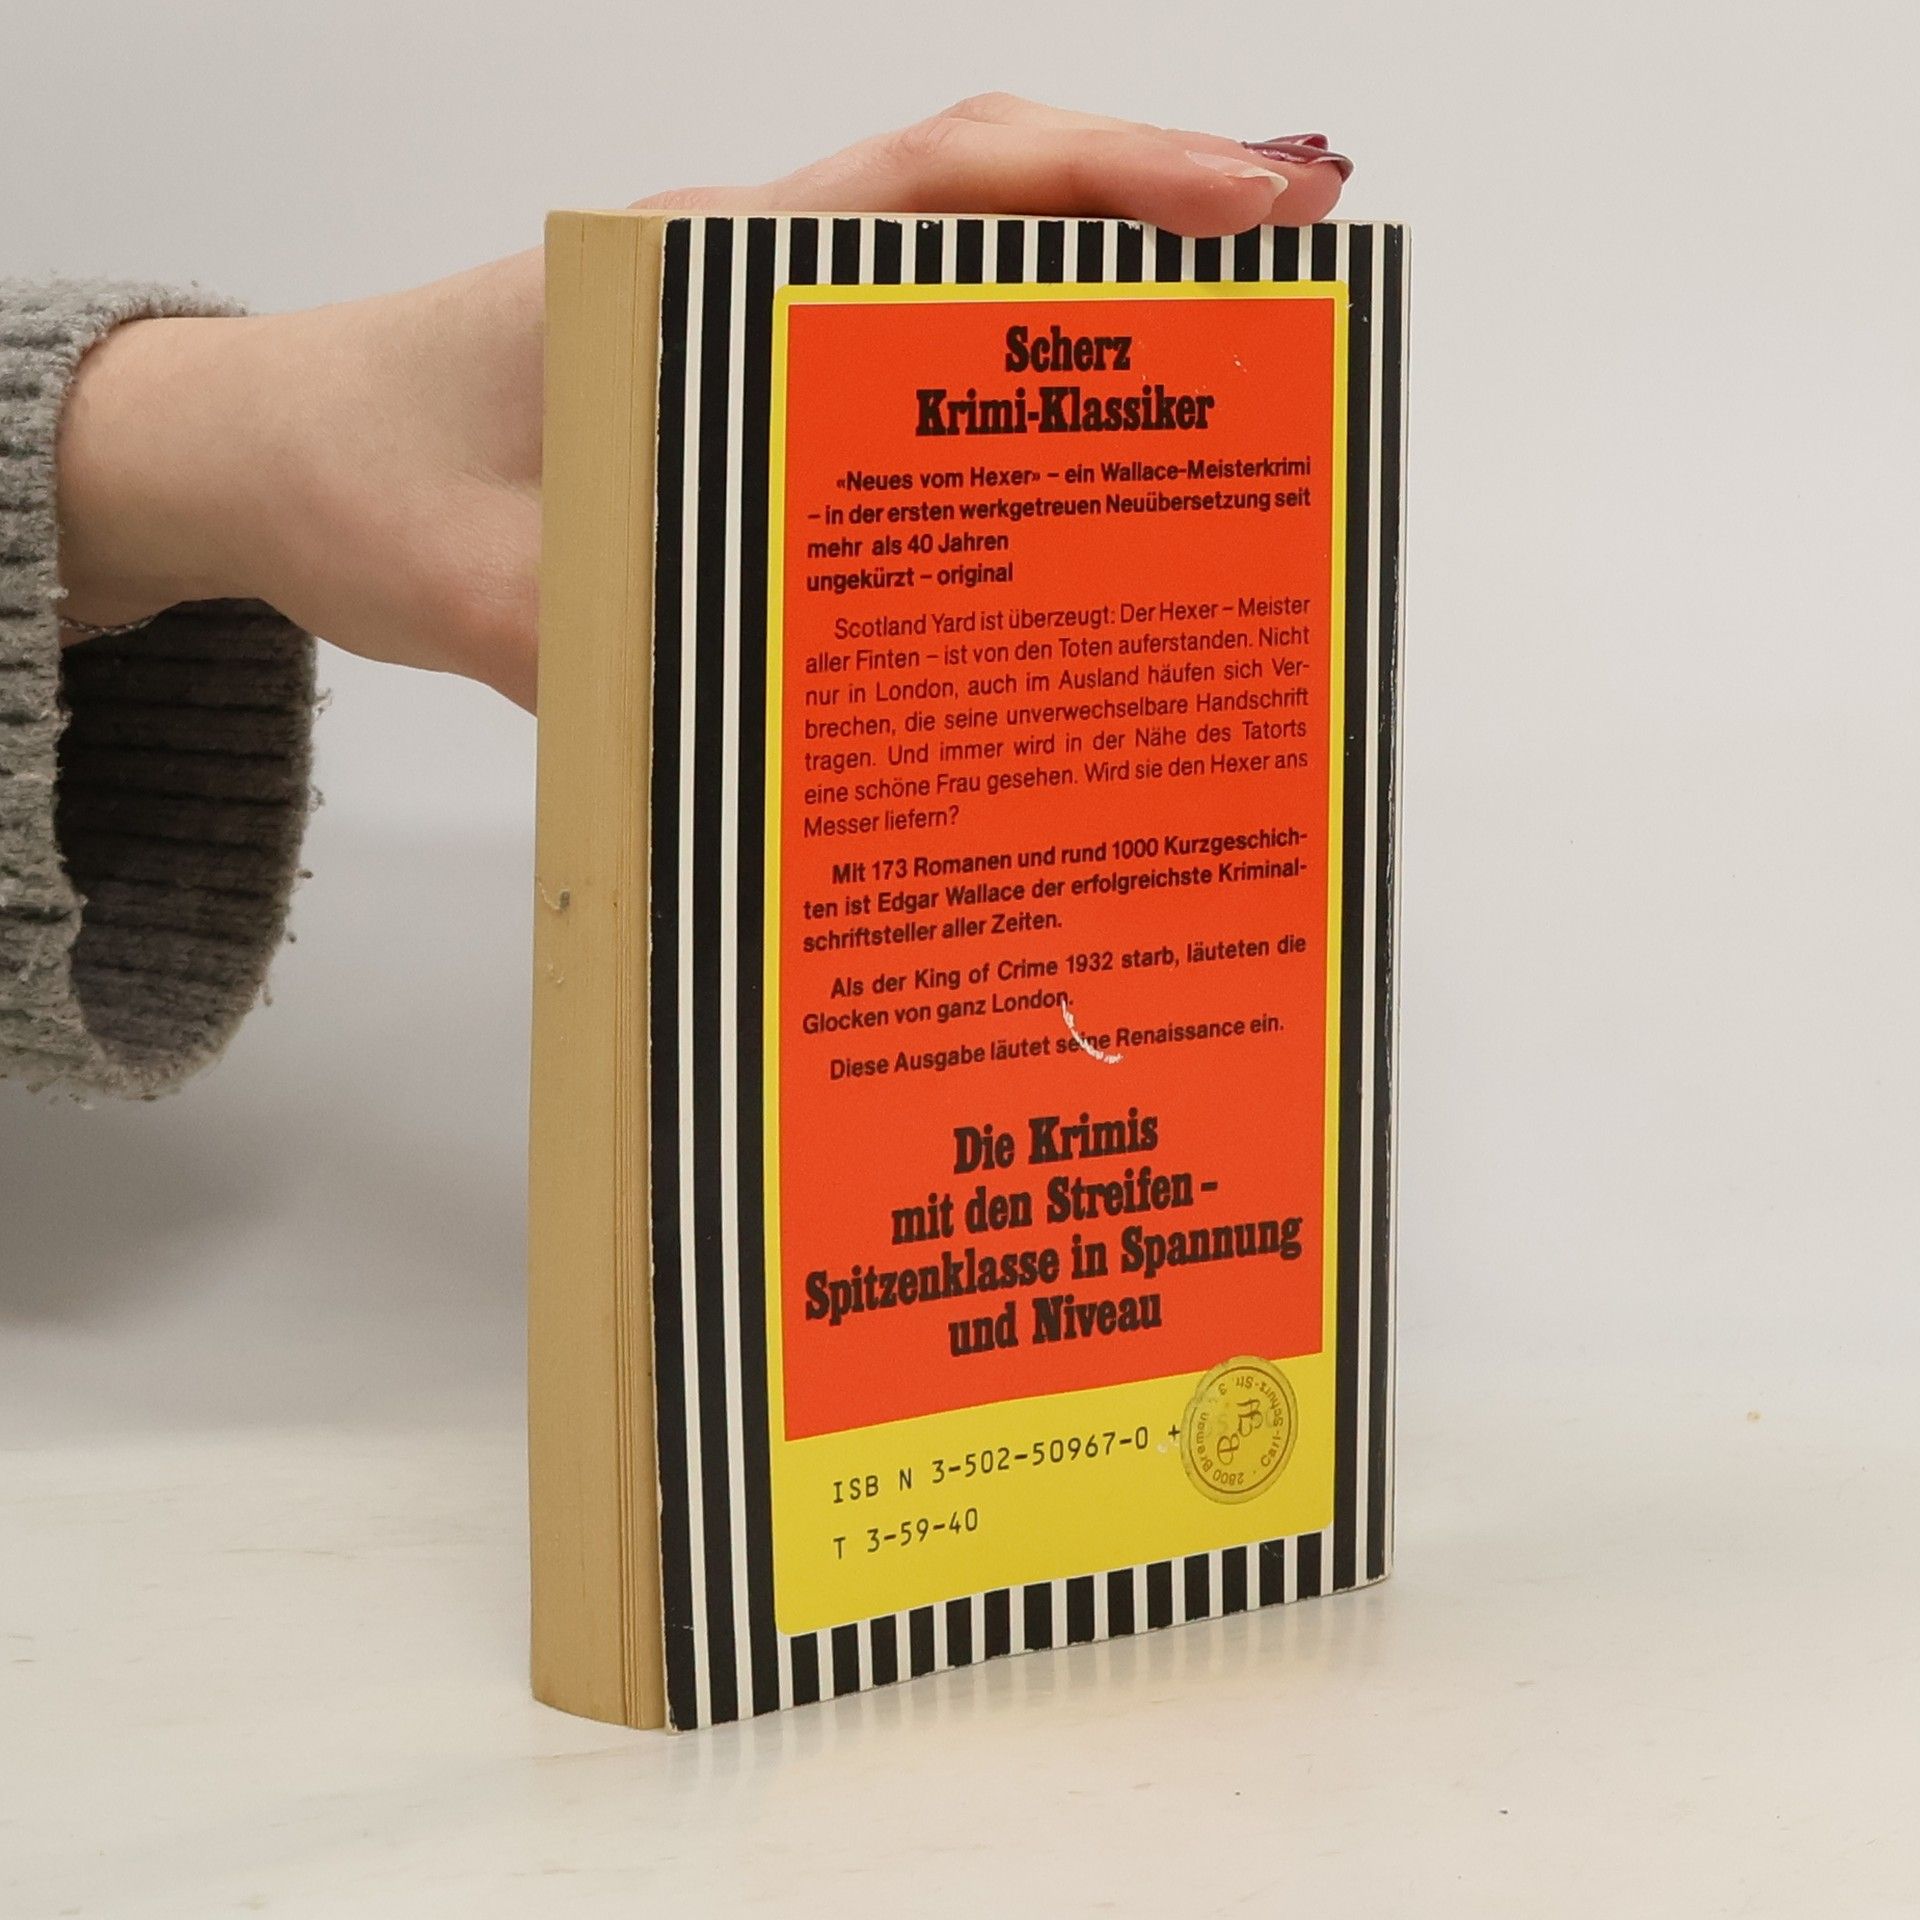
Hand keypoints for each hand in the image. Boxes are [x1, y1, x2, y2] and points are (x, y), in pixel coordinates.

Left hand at [56, 94, 1350, 709]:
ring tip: (1229, 390)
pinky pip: (888, 388)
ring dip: (1087, 327)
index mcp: (697, 269)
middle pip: (986, 226)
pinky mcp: (735, 408)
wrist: (265, 454)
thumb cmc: (355, 470)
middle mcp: (744, 282)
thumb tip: (778, 741)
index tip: (1269, 203)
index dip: (1120, 180)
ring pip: (950, 306)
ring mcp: (746, 341)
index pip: (944, 184)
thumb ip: (611, 652)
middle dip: (1157, 246)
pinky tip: (1052, 484)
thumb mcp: (476, 581)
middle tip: (1309, 304)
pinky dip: (990, 408)